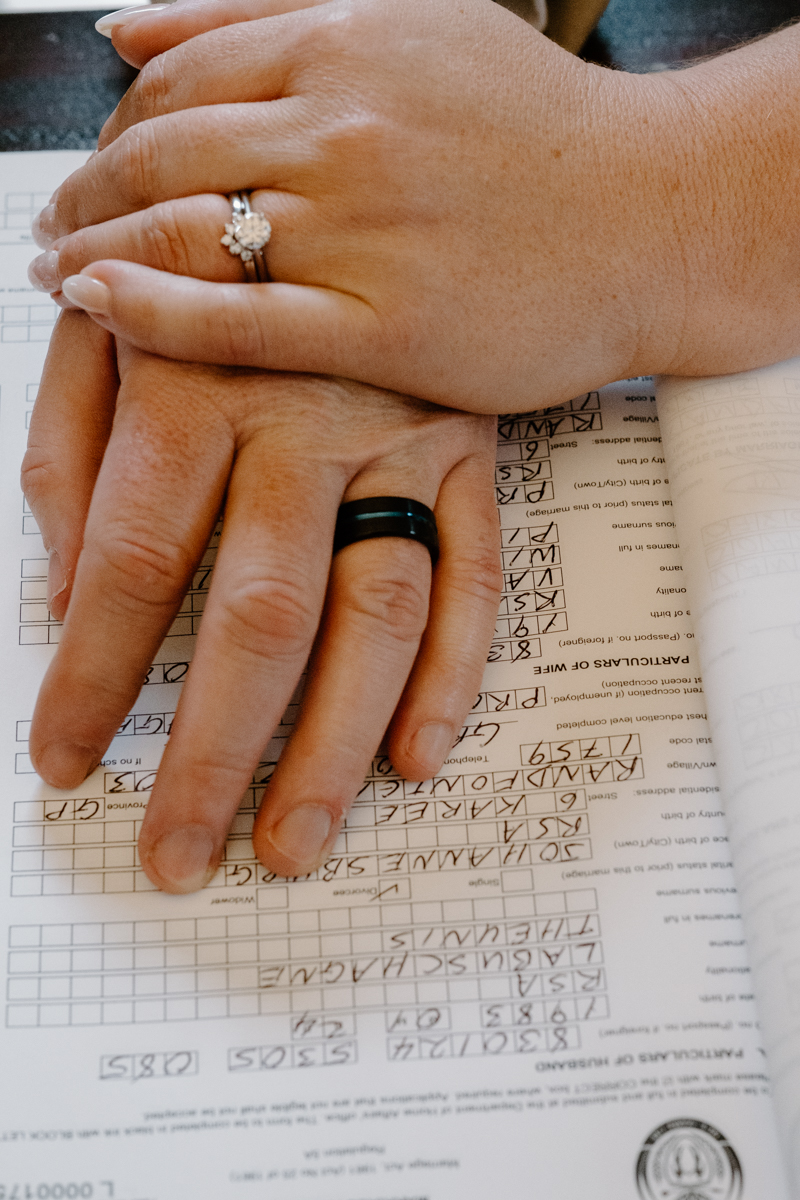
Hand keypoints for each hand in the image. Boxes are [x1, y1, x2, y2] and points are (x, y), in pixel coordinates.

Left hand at [23, 311, 500, 891]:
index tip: (66, 763)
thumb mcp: (110, 321)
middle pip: (259, 615)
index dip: (94, 678)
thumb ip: (69, 451)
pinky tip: (415, 756)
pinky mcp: (474, 452)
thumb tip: (61, 599)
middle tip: (177, 855)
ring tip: (293, 841)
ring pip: (375, 611)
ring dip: (335, 742)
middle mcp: (303, 420)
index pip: (131, 562)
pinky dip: (454, 671)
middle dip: (212, 754)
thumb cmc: (211, 262)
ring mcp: (402, 440)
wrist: (366, 174)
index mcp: (193, 384)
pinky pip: (476, 572)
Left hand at [26, 0, 689, 412]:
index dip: (108, 130)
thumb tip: (129, 25)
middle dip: (81, 194)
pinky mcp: (385, 325)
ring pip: (182, 231)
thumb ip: (268, 14)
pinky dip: (152, 311)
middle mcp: (344, 128)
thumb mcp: (418, 26)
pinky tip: (101, 306)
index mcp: (347, 45)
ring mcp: (361, 229)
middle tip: (54, 231)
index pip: (175, 80)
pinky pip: (237, 320)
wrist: (655, 219)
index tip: (89, 173)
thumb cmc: (548, 136)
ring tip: (62, 274)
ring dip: (96, 250)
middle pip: (158, 153)